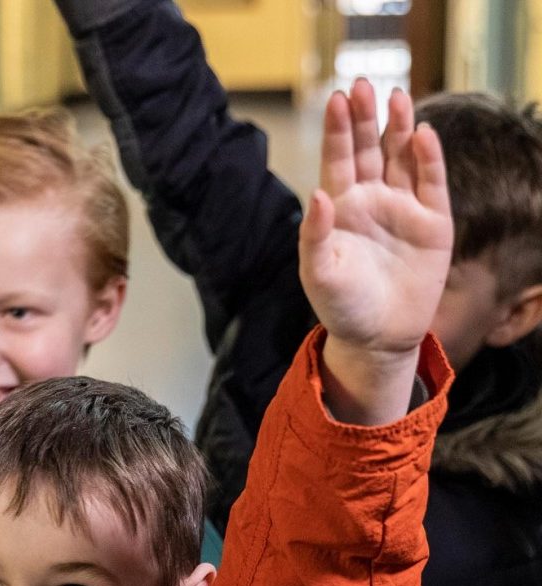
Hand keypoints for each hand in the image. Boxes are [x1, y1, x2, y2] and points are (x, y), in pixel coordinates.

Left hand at [300, 79, 451, 356]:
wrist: (378, 337)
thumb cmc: (340, 306)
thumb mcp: (319, 273)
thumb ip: (315, 236)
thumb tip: (319, 195)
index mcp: (338, 207)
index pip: (338, 159)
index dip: (339, 130)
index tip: (338, 99)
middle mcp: (371, 199)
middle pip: (368, 148)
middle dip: (366, 117)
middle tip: (364, 85)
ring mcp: (403, 208)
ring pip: (402, 157)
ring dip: (400, 128)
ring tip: (397, 97)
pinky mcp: (434, 222)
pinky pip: (432, 183)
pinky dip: (429, 159)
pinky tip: (422, 135)